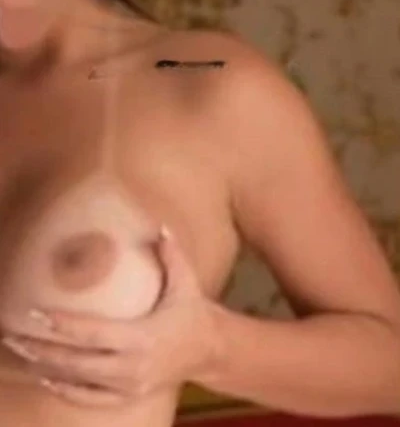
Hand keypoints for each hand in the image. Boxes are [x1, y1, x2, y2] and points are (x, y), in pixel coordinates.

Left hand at [1, 229, 220, 406]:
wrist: (209, 350)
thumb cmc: (192, 311)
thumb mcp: (186, 281)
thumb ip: (172, 253)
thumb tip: (161, 226)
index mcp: (143, 337)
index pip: (94, 333)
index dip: (63, 325)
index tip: (36, 314)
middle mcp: (132, 366)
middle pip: (77, 361)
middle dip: (42, 349)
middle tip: (12, 335)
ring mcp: (129, 385)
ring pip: (78, 381)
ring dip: (47, 367)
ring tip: (21, 353)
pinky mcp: (129, 396)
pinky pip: (90, 398)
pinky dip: (65, 390)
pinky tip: (46, 376)